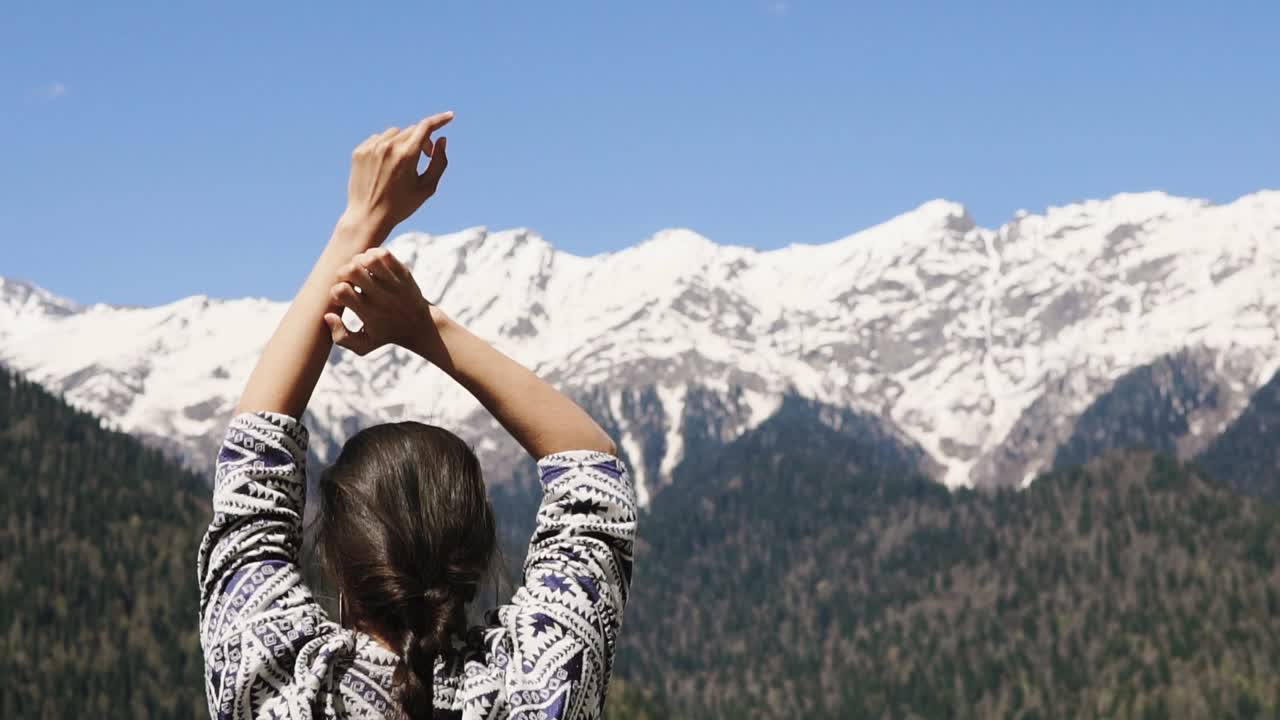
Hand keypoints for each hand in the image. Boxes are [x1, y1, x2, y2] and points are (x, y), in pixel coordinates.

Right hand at [323, 247, 435, 355]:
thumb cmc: (386, 335)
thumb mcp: (363, 346)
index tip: (342, 298)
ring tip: (361, 272)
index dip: (335, 291)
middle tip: (349, 281)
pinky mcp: (403, 273)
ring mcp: (394, 283)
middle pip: (352, 270)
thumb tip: (328, 315)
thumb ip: (341, 337)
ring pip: (368, 258)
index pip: (341, 291)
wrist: (421, 326)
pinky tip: (372, 266)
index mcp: (369, 313)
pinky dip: (372, 254)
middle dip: (343, 272)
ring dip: (358, 261)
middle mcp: (382, 297)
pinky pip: (383, 253)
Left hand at [341, 111, 452, 237]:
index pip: (426, 127)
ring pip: (395, 133)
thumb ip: (439, 162)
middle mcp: (387, 147)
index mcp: (406, 156)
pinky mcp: (359, 151)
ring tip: (403, 163)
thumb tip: (442, 139)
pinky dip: (387, 146)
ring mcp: (371, 148)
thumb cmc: (401, 205)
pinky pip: (378, 139)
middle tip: (425, 157)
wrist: (368, 217)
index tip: (450, 116)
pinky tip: (387, 165)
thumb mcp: (427, 188)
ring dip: (404, 142)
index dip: (440, 120)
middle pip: (412, 131)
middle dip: (423, 141)